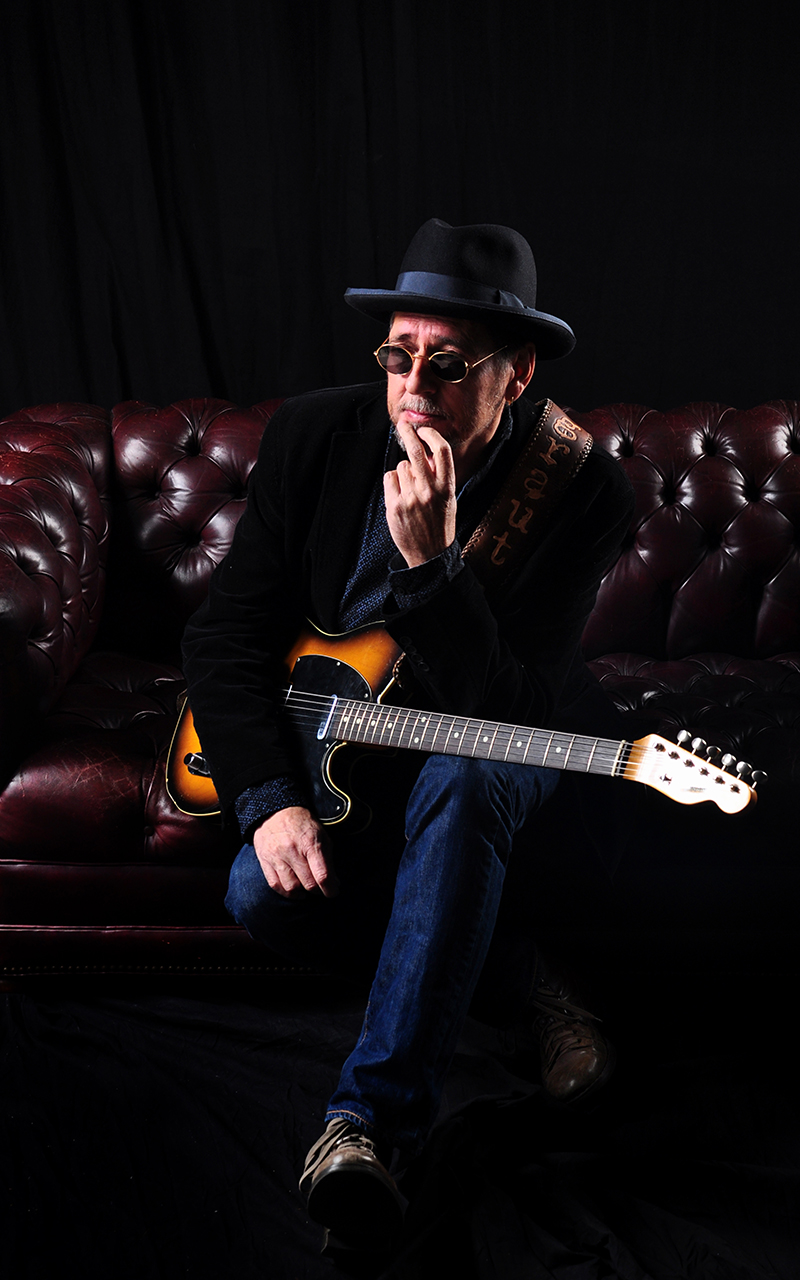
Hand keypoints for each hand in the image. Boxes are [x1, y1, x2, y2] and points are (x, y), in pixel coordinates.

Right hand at [253, 806, 338, 897]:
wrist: (276, 811)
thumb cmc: (303, 824)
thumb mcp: (322, 835)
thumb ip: (328, 860)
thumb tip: (334, 883)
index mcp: (310, 843)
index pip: (322, 875)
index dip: (330, 889)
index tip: (332, 892)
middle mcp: (292, 850)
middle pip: (308, 884)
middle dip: (318, 891)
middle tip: (321, 889)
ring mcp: (277, 856)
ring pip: (291, 888)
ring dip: (301, 894)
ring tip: (306, 890)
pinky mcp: (265, 860)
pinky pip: (275, 885)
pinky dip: (285, 892)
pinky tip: (292, 890)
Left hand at [384, 421, 456, 566]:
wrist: (429, 554)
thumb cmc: (439, 524)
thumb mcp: (448, 498)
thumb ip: (438, 476)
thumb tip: (425, 451)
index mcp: (446, 488)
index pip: (442, 451)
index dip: (431, 435)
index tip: (424, 430)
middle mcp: (429, 491)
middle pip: (415, 451)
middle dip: (408, 433)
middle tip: (403, 425)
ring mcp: (411, 498)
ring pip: (401, 466)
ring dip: (404, 472)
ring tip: (411, 491)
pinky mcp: (395, 506)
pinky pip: (390, 478)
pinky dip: (393, 483)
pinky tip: (401, 496)